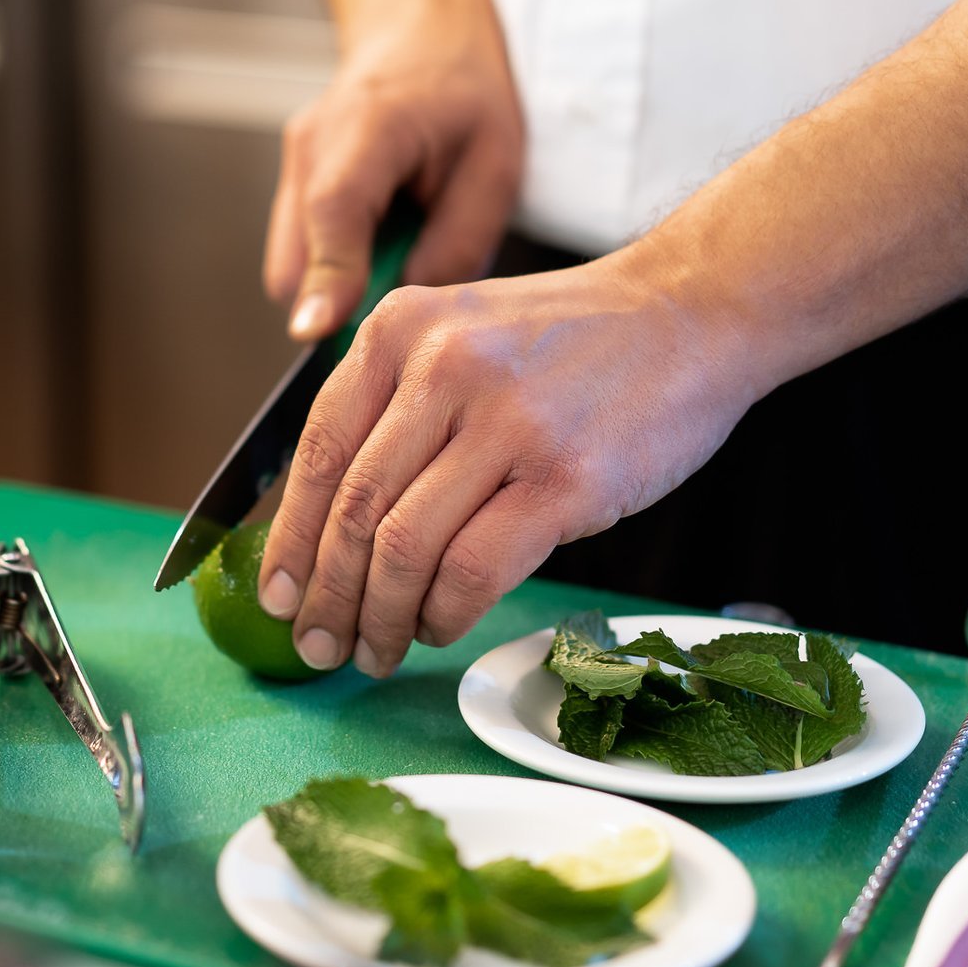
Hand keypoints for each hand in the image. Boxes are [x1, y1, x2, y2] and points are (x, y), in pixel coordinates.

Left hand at [254, 254, 756, 675]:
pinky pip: (471, 570)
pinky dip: (442, 615)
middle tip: (318, 644)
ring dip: (378, 618)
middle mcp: (441, 367)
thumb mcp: (462, 336)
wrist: (691, 315)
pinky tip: (438, 627)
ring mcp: (505, 423)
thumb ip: (394, 406)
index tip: (276, 593)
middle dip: (325, 595)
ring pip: (402, 548)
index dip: (288, 537)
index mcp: (400, 331)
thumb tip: (322, 526)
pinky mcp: (562, 479)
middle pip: (352, 509)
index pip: (317, 452)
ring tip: (374, 650)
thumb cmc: (575, 342)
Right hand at [265, 7, 523, 339]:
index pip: (333, 210)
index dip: (326, 276)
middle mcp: (312, 143)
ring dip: (339, 278)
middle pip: (296, 257)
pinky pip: (302, 248)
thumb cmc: (465, 90)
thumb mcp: (496, 166)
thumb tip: (407, 305)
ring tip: (400, 243)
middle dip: (341, 295)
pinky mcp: (292, 181)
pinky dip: (336, 260)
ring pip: (293, 261)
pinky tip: (381, 232)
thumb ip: (457, 243)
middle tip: (403, 283)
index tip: (315, 330)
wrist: (419, 27)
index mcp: (370, 125)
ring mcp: (293, 162)